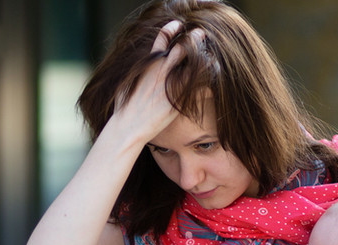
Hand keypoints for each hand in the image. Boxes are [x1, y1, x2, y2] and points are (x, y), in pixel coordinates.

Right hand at [111, 21, 205, 143]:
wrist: (128, 126)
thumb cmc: (124, 107)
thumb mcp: (126, 82)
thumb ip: (137, 72)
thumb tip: (137, 69)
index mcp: (150, 63)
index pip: (163, 37)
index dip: (172, 28)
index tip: (179, 25)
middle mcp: (163, 70)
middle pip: (184, 47)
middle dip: (194, 39)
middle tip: (201, 35)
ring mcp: (173, 84)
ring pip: (196, 65)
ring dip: (205, 59)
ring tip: (211, 57)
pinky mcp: (180, 100)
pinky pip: (201, 88)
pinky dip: (209, 83)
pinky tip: (213, 81)